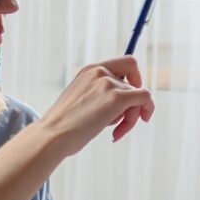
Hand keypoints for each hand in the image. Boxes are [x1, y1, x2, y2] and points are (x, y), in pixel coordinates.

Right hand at [37, 56, 154, 155]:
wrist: (52, 135)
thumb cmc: (64, 126)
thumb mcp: (81, 100)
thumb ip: (99, 94)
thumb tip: (125, 102)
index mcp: (89, 70)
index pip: (125, 63)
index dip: (134, 78)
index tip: (131, 97)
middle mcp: (100, 71)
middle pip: (134, 79)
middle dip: (135, 99)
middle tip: (127, 116)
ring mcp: (109, 83)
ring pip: (139, 96)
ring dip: (130, 118)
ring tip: (114, 133)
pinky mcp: (117, 97)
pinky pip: (146, 99)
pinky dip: (144, 113)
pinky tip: (119, 133)